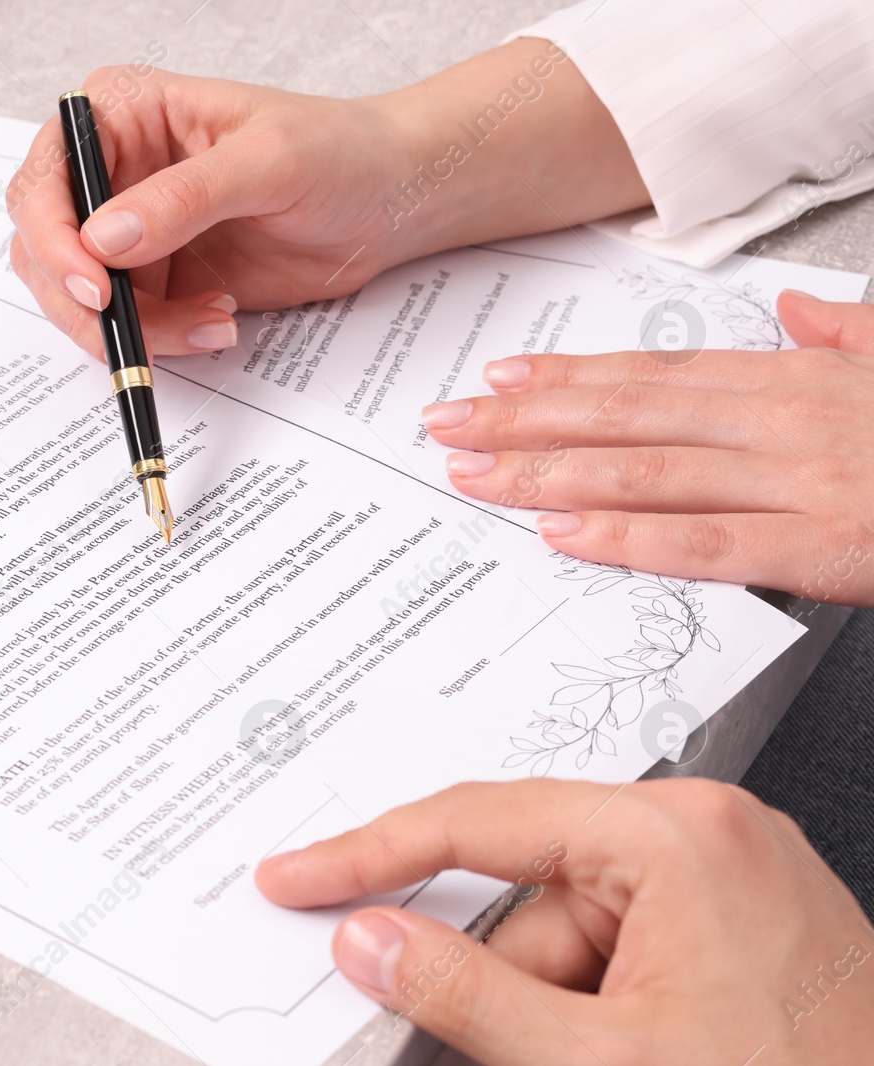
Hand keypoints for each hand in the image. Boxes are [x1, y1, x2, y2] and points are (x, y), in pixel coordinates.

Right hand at [8, 40, 647, 357]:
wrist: (390, 202)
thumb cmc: (338, 152)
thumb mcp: (266, 162)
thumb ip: (183, 198)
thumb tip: (106, 239)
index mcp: (122, 115)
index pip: (47, 177)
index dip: (54, 237)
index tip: (95, 284)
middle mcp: (112, 172)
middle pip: (44, 247)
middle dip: (85, 300)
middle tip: (134, 330)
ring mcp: (130, 231)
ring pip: (79, 298)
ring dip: (134, 328)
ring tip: (210, 323)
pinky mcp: (156, 280)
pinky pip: (128, 326)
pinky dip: (161, 341)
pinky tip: (217, 326)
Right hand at [256, 778, 873, 1065]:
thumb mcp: (601, 1062)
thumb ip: (467, 996)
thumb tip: (374, 941)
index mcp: (673, 834)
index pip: (478, 824)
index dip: (370, 857)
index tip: (303, 878)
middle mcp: (705, 832)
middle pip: (531, 893)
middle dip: (508, 986)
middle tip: (518, 1051)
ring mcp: (729, 874)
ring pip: (575, 932)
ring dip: (561, 1013)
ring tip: (607, 1060)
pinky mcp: (741, 920)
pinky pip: (624, 946)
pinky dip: (602, 1009)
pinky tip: (632, 1050)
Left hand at [425, 291, 873, 603]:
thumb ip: (848, 336)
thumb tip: (791, 309)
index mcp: (796, 379)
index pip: (656, 375)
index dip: (571, 377)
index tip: (499, 379)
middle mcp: (784, 419)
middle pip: (629, 415)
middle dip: (526, 421)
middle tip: (444, 425)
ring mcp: (802, 480)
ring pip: (647, 471)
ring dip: (546, 472)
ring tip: (472, 476)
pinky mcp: (827, 544)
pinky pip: (706, 542)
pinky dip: (625, 535)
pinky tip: (558, 532)